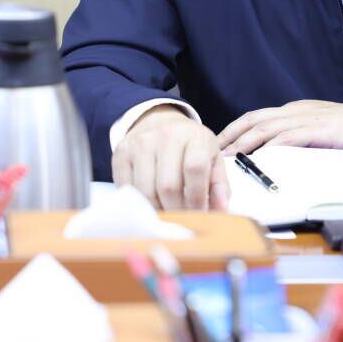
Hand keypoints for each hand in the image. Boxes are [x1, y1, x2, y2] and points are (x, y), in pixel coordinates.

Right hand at [113, 104, 229, 210]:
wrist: (160, 122)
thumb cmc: (191, 147)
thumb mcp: (212, 158)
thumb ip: (219, 185)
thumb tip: (221, 211)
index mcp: (195, 136)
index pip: (195, 169)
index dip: (197, 198)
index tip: (199, 214)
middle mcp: (166, 135)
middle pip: (168, 185)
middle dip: (177, 210)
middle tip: (182, 219)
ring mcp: (140, 143)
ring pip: (146, 191)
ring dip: (158, 210)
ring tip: (167, 214)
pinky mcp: (121, 153)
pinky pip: (127, 188)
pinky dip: (139, 203)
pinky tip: (150, 204)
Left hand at [215, 99, 342, 154]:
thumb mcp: (316, 128)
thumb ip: (297, 136)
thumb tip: (275, 153)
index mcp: (293, 110)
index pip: (256, 117)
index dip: (235, 129)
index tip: (220, 143)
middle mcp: (294, 111)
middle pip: (254, 119)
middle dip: (231, 134)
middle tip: (214, 151)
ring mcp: (305, 118)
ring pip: (265, 127)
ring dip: (244, 143)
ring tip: (228, 157)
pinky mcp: (317, 129)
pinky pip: (288, 137)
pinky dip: (270, 147)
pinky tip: (259, 157)